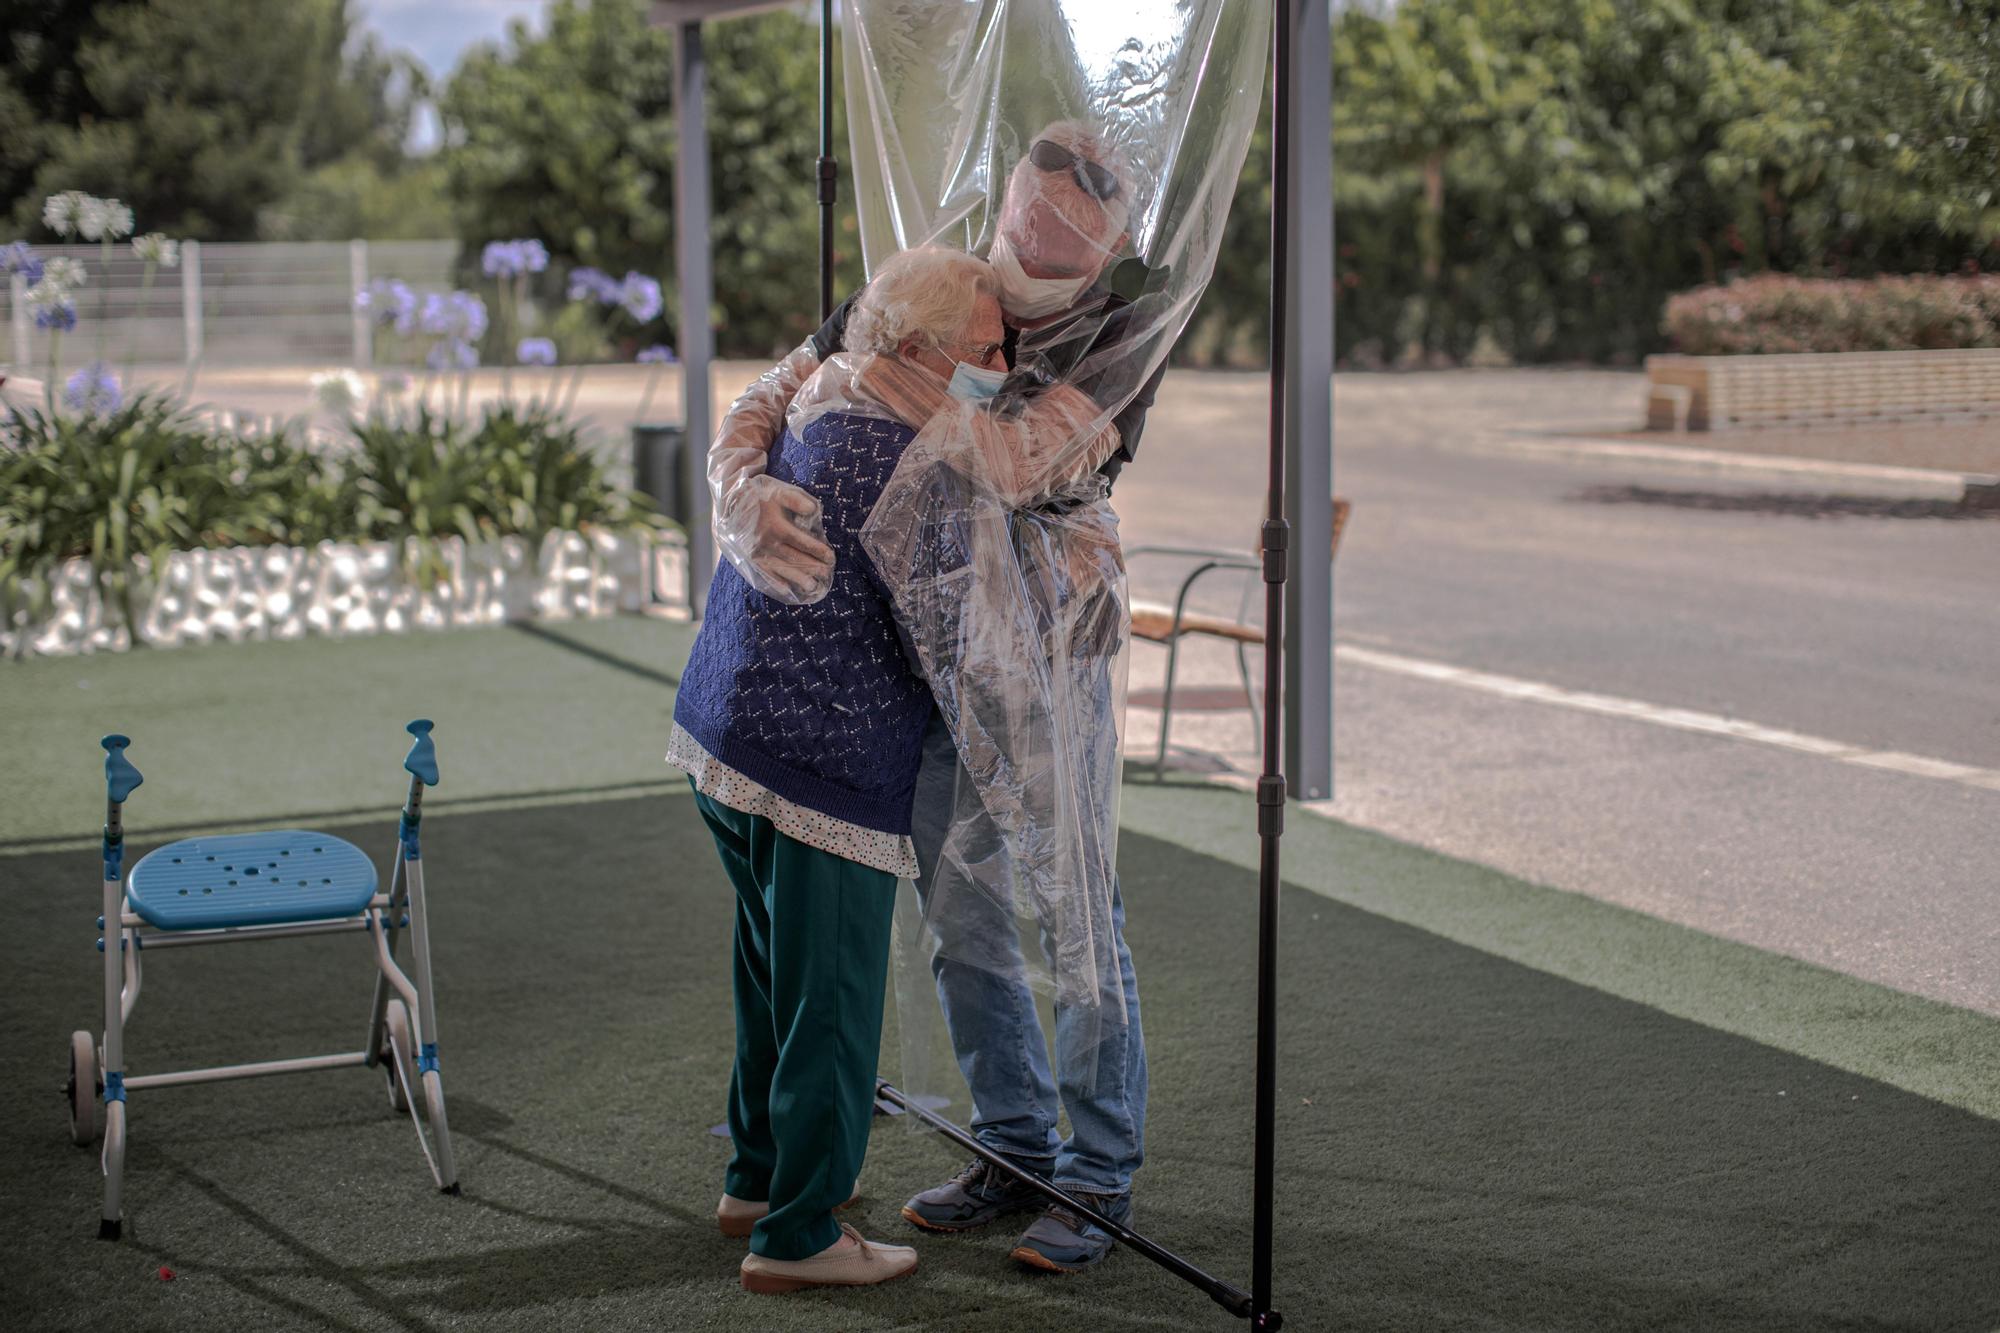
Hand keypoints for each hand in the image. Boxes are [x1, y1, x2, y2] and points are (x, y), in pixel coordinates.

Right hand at [715, 473, 836, 603]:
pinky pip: (763, 573)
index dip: (818, 550)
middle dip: (813, 567)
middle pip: (794, 558)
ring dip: (797, 578)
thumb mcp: (778, 491)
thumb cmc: (759, 495)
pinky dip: (775, 582)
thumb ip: (796, 499)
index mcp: (776, 525)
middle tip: (827, 574)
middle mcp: (766, 542)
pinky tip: (786, 590)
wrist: (729, 501)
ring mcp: (757, 552)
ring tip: (812, 586)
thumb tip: (813, 510)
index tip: (831, 558)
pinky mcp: (749, 557)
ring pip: (781, 569)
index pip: (802, 541)